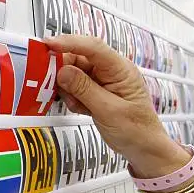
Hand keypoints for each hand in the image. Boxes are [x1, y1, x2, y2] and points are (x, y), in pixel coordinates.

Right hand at [45, 35, 190, 177]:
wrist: (144, 149)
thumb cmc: (137, 131)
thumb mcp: (109, 110)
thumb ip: (84, 89)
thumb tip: (63, 71)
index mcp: (120, 69)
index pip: (93, 47)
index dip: (69, 43)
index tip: (48, 44)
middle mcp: (110, 71)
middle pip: (78, 58)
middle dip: (63, 70)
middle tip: (50, 83)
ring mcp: (102, 81)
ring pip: (73, 73)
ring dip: (68, 88)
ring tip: (77, 104)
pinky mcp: (95, 91)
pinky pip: (74, 87)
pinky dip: (72, 97)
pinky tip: (81, 109)